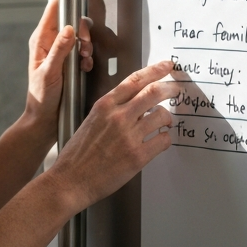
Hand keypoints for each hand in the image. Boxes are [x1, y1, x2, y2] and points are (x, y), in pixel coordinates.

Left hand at [25, 0, 92, 135]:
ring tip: (84, 60)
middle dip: (83, 31)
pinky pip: (83, 49)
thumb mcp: (50, 73)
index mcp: (40, 40)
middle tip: (84, 46)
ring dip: (87, 45)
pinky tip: (85, 67)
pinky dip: (88, 56)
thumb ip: (59, 50)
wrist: (45, 119)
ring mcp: (60, 50)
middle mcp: (50, 42)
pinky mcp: (68, 60)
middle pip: (72, 20)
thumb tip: (68, 28)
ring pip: (80, 35)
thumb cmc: (41, 97)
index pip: (55, 9)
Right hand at [48, 60, 178, 211]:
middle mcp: (118, 117)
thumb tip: (134, 103)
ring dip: (168, 118)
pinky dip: (165, 139)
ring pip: (162, 116)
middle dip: (170, 89)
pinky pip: (163, 140)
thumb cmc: (77, 155)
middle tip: (176, 90)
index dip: (155, 70)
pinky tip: (159, 141)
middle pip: (154, 92)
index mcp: (104, 105)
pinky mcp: (137, 156)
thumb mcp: (91, 121)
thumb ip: (112, 110)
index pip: (135, 80)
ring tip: (166, 123)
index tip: (166, 66)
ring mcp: (129, 136)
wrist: (70, 181)